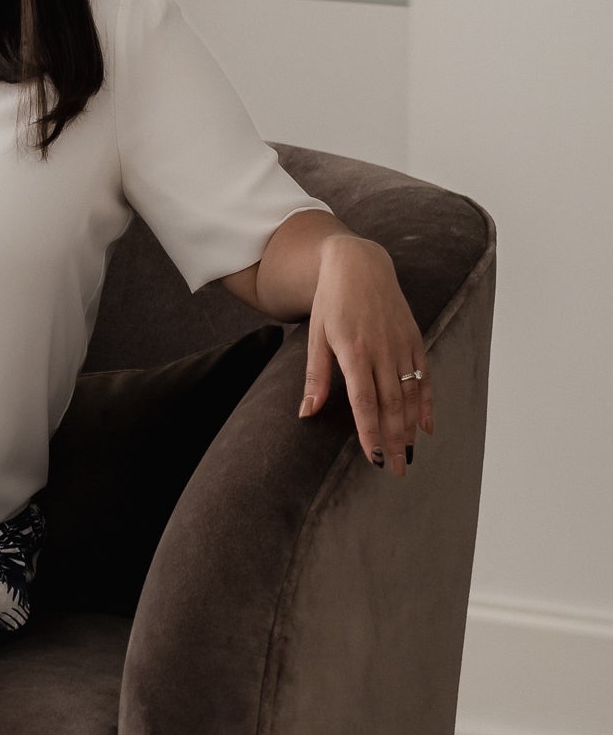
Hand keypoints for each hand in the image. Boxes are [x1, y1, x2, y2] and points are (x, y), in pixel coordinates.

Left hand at [300, 232, 434, 473]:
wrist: (359, 264)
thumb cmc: (331, 302)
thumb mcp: (315, 336)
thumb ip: (316, 377)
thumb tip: (306, 414)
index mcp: (353, 351)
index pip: (364, 401)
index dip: (370, 431)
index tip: (373, 457)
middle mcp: (381, 350)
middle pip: (391, 404)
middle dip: (394, 440)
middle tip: (397, 469)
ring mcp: (401, 345)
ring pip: (410, 394)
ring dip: (411, 428)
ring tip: (410, 455)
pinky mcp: (415, 340)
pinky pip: (424, 377)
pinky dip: (427, 403)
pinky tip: (427, 427)